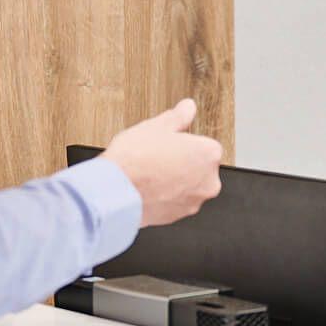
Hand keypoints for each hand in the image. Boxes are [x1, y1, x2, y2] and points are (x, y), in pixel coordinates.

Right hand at [103, 98, 224, 227]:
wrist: (116, 192)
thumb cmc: (136, 159)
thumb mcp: (157, 126)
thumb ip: (179, 116)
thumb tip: (188, 108)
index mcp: (209, 154)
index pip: (204, 144)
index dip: (183, 143)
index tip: (169, 144)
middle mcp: (209, 181)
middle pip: (198, 166)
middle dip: (182, 162)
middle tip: (158, 157)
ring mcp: (194, 201)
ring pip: (187, 186)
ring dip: (175, 180)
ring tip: (151, 173)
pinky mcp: (178, 217)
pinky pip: (176, 202)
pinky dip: (166, 196)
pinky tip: (148, 187)